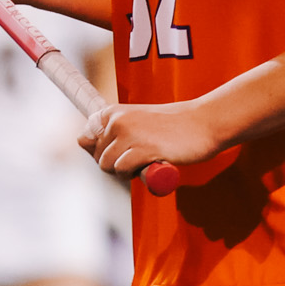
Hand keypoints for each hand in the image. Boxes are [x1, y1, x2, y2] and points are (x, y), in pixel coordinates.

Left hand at [79, 98, 223, 178]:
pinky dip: (134, 174)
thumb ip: (112, 130)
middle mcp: (118, 120)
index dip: (101, 151)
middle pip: (98, 157)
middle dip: (115, 164)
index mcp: (113, 111)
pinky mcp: (144, 149)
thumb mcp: (137, 122)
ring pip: (107, 166)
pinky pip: (124, 170)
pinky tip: (151, 164)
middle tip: (139, 157)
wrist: (204, 122)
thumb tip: (80, 141)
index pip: (86, 138)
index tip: (121, 150)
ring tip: (145, 162)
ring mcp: (130, 134)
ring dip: (124, 171)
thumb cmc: (172, 125)